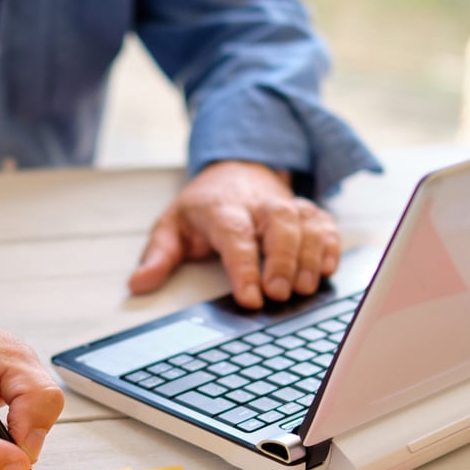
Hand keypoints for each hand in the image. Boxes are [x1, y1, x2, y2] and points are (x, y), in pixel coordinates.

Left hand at [128, 160, 340, 308]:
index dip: (243, 268)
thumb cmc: (204, 207)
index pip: (234, 236)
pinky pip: (325, 223)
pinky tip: (328, 269)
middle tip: (280, 294)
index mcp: (221, 209)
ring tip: (305, 288)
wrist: (235, 171)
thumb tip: (138, 283)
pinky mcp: (306, 212)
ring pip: (306, 221)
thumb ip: (157, 255)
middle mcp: (258, 205)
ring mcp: (286, 205)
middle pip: (278, 223)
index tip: (250, 299)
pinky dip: (331, 244)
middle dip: (282, 259)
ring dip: (309, 256)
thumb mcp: (171, 226)